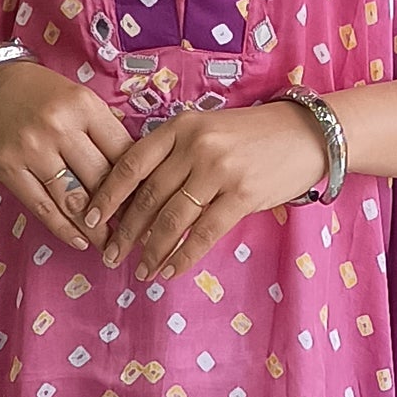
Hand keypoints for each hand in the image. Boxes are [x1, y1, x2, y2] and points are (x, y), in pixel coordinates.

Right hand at [0, 58, 134, 249]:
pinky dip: (64, 229)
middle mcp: (59, 127)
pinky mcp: (9, 169)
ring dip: (96, 228)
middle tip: (135, 230)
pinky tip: (81, 241)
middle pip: (101, 179)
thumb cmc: (37, 93)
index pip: (122, 152)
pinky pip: (43, 207)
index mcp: (83, 106)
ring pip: (74, 199)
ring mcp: (32, 150)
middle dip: (121, 210)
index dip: (139, 182)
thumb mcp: (77, 96)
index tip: (148, 202)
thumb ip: (103, 128)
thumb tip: (135, 169)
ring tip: (112, 244)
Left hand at [85, 101, 326, 280]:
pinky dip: (183, 255)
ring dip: (151, 249)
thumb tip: (135, 196)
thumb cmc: (252, 135)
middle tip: (109, 254)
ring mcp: (220, 170)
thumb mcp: (206, 129)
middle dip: (124, 231)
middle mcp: (196, 146)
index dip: (107, 195)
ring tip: (140, 270)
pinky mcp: (243, 195)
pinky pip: (204, 233)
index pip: (132, 163)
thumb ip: (173, 153)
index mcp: (180, 126)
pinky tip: (170, 270)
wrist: (307, 134)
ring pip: (173, 219)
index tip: (89, 219)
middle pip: (148, 196)